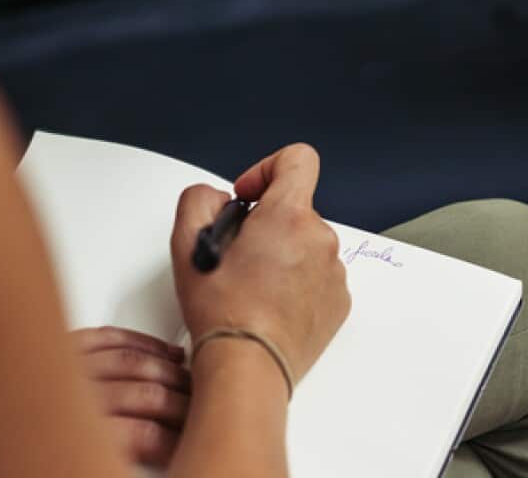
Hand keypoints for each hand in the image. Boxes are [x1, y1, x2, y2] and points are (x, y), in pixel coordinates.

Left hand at [71, 326, 190, 467]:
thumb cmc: (22, 455)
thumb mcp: (75, 465)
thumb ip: (121, 454)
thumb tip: (162, 456)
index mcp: (76, 434)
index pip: (146, 434)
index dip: (177, 438)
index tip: (191, 444)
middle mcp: (74, 395)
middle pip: (146, 394)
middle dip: (182, 403)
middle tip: (200, 413)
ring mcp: (67, 366)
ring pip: (132, 361)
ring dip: (169, 370)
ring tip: (190, 380)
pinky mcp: (61, 347)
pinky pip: (109, 336)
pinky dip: (141, 342)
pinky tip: (162, 352)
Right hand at [170, 144, 350, 395]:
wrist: (249, 367)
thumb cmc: (223, 313)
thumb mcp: (187, 244)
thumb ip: (199, 200)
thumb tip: (220, 199)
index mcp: (289, 216)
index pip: (297, 159)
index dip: (266, 169)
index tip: (248, 197)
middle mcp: (321, 239)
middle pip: (294, 209)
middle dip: (266, 224)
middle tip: (237, 257)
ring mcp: (334, 271)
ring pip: (306, 244)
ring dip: (282, 255)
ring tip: (252, 286)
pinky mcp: (339, 301)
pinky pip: (318, 275)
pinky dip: (297, 282)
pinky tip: (271, 304)